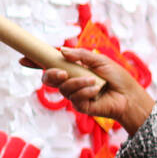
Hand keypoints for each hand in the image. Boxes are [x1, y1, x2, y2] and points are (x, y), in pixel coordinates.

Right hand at [24, 46, 153, 133]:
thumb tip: (61, 51)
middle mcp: (71, 81)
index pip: (51, 65)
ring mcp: (75, 94)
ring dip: (76, 83)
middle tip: (62, 72)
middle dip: (51, 74)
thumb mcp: (100, 61)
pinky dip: (85, 92)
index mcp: (73, 69)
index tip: (25, 59)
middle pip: (49, 79)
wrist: (130, 96)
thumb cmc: (117, 78)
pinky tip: (96, 90)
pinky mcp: (81, 106)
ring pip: (62, 88)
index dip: (36, 63)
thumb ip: (82, 55)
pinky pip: (74, 98)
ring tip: (93, 81)